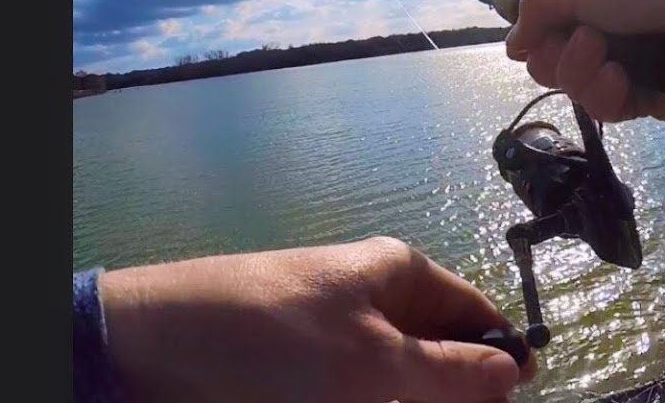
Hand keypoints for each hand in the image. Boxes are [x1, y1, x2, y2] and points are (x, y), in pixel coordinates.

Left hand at [99, 236, 535, 402]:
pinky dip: (368, 401)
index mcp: (397, 274)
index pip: (474, 312)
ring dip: (408, 400)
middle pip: (437, 355)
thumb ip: (448, 372)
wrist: (151, 347)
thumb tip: (514, 369)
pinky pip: (356, 391)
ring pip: (394, 382)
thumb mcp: (373, 362)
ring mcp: (332, 337)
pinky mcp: (299, 371)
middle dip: (451, 395)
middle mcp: (370, 299)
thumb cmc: (275, 342)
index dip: (501, 359)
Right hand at [506, 0, 664, 121]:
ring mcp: (625, 66)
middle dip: (557, 55)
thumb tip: (512, 46)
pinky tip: (621, 83)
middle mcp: (605, 28)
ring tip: (609, 62)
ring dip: (580, 75)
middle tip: (590, 41)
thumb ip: (539, 6)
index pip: (542, 21)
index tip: (538, 31)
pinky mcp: (646, 101)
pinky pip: (604, 111)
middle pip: (548, 61)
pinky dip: (604, 97)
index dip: (533, 32)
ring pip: (571, 89)